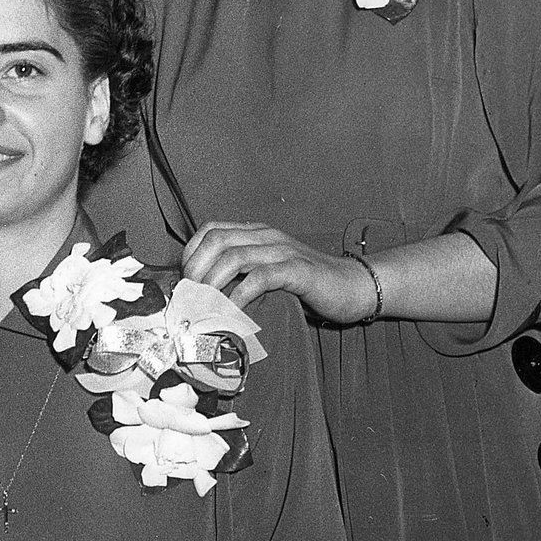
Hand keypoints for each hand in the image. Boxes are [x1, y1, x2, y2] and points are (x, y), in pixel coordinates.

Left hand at [182, 221, 376, 323]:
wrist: (356, 287)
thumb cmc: (307, 286)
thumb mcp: (268, 271)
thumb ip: (242, 273)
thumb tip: (203, 293)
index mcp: (256, 232)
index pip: (211, 230)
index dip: (191, 253)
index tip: (185, 281)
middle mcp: (267, 236)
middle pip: (217, 240)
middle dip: (196, 268)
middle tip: (190, 296)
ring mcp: (284, 251)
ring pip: (235, 255)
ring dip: (213, 281)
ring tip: (204, 304)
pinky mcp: (299, 272)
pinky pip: (262, 277)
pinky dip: (241, 294)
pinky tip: (233, 310)